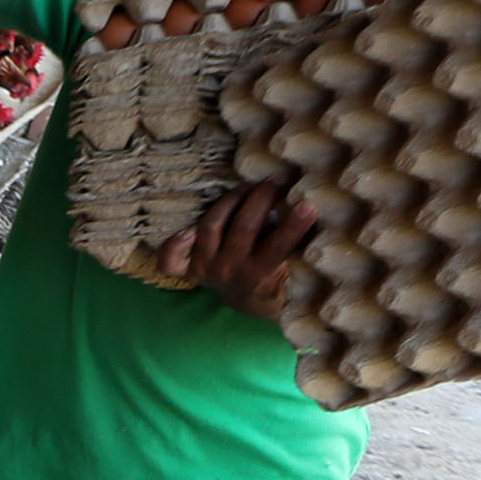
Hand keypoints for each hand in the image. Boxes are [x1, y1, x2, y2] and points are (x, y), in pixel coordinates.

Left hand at [158, 182, 317, 319]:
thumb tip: (307, 203)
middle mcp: (230, 270)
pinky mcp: (187, 269)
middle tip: (276, 181)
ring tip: (247, 187)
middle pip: (244, 228)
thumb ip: (289, 240)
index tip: (309, 205)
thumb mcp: (287, 262)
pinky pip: (170, 260)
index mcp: (260, 272)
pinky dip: (174, 245)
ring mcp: (206, 268)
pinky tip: (187, 230)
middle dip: (261, 199)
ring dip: (229, 202)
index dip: (294, 226)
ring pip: (211, 228)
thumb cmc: (273, 271)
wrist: (247, 298)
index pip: (278, 247)